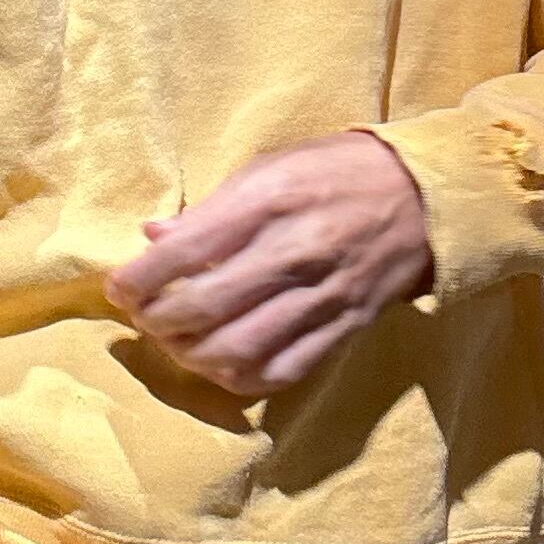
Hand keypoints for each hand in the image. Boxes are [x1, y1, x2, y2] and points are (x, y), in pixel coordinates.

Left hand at [104, 132, 432, 397]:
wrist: (424, 198)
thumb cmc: (336, 173)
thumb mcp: (270, 167)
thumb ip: (210, 209)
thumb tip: (153, 239)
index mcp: (270, 202)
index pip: (185, 252)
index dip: (138, 279)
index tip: (118, 286)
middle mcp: (294, 253)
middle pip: (204, 308)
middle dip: (156, 321)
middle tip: (141, 317)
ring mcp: (321, 298)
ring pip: (238, 349)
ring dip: (190, 355)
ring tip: (174, 343)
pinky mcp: (342, 330)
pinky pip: (281, 371)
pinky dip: (239, 376)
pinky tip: (219, 364)